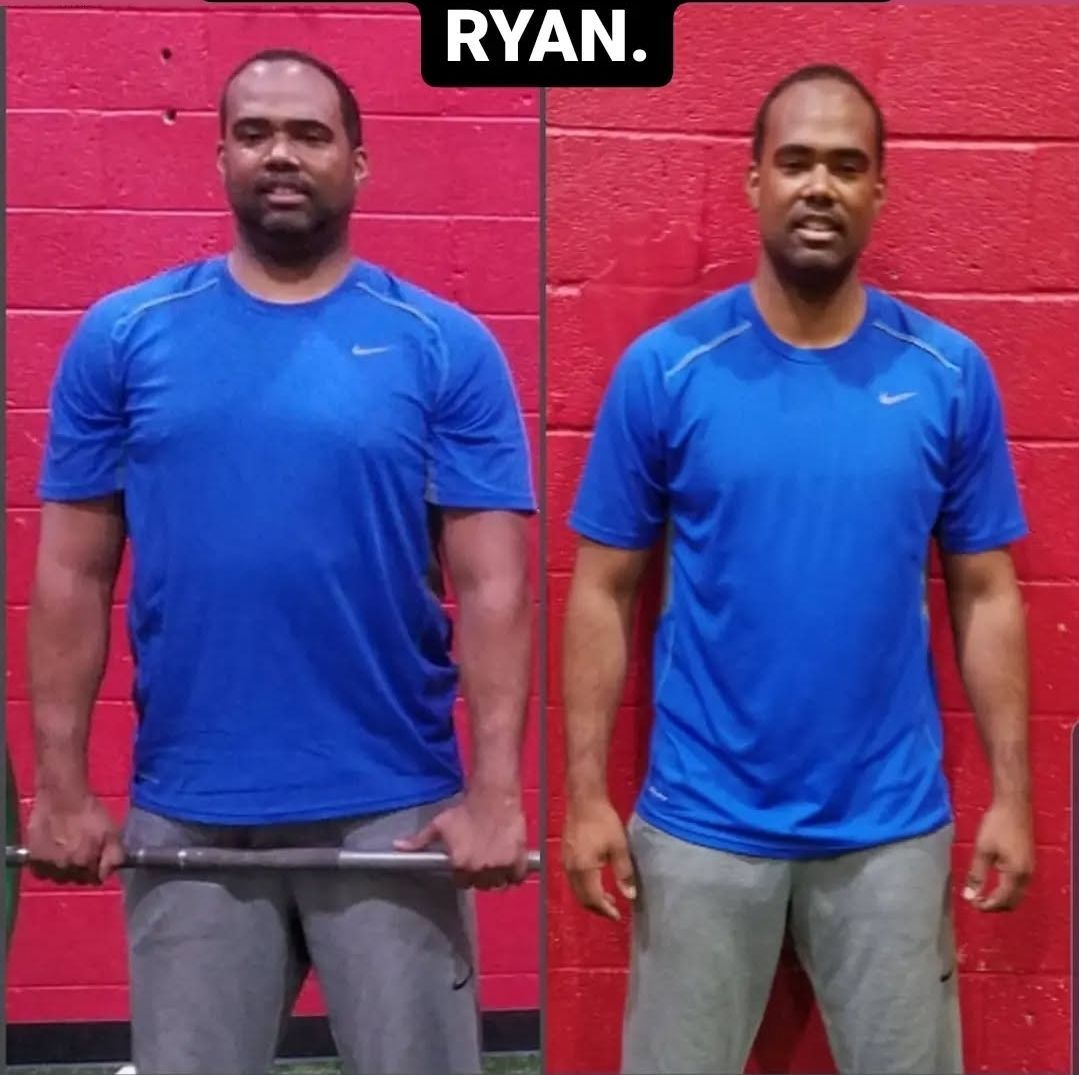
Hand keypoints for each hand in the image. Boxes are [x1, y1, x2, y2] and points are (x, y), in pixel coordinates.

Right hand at [25, 789, 124, 884]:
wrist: (62, 797)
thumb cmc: (89, 812)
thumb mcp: (112, 831)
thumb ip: (115, 856)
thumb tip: (109, 873)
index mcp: (85, 864)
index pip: (95, 879)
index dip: (98, 869)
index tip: (97, 859)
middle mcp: (65, 869)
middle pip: (77, 879)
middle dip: (82, 869)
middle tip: (82, 851)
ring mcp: (48, 865)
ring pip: (59, 877)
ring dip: (64, 868)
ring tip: (67, 851)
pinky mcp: (33, 859)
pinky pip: (42, 871)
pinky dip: (47, 865)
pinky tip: (53, 851)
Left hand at [394, 784, 527, 889]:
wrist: (492, 795)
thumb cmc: (464, 810)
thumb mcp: (438, 825)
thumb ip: (419, 840)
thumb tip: (397, 846)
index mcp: (460, 864)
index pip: (461, 883)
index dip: (463, 874)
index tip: (466, 865)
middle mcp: (480, 870)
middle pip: (481, 885)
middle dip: (480, 875)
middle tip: (482, 860)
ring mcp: (500, 866)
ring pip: (499, 883)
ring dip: (497, 876)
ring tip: (495, 863)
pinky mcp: (517, 860)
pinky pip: (516, 878)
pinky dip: (514, 874)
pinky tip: (510, 864)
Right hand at [562, 797, 635, 920]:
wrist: (584, 801)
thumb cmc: (604, 822)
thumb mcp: (619, 848)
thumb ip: (624, 873)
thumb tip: (630, 896)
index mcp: (584, 870)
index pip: (594, 900)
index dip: (606, 911)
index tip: (618, 916)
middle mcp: (571, 870)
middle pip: (582, 898)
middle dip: (597, 908)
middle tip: (614, 909)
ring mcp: (566, 862)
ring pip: (577, 890)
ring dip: (591, 898)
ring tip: (608, 897)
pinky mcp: (565, 855)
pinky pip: (574, 880)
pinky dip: (585, 887)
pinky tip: (596, 881)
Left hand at [963, 797, 1033, 911]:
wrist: (1013, 806)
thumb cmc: (996, 826)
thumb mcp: (982, 851)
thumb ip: (976, 875)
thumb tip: (969, 896)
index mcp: (1015, 875)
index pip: (1002, 901)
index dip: (986, 906)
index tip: (971, 904)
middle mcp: (1026, 876)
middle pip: (1013, 902)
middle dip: (995, 906)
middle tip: (976, 901)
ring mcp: (1029, 869)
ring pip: (1017, 894)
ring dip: (1002, 898)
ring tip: (982, 893)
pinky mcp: (1028, 861)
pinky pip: (1020, 885)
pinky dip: (1007, 889)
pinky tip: (994, 881)